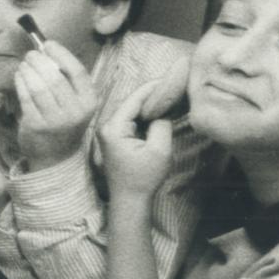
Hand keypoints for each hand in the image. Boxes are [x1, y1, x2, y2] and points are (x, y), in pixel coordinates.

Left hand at [14, 43, 97, 170]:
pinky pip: (25, 97)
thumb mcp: (75, 101)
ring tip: (24, 65)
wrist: (56, 156)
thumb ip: (66, 78)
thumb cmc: (64, 120)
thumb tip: (46, 49)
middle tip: (30, 54)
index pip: (77, 71)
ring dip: (28, 70)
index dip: (61, 54)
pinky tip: (19, 76)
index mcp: (89, 101)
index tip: (48, 44)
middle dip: (39, 61)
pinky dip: (20, 82)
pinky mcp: (36, 125)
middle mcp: (75, 111)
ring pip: (38, 86)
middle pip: (54, 77)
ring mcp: (55, 120)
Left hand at [97, 78, 174, 200]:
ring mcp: (109, 132)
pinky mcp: (115, 138)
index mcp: (113, 127)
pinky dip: (145, 114)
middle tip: (172, 83)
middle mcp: (106, 126)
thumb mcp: (159, 150)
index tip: (170, 77)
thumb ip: (161, 125)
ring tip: (169, 93)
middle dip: (152, 93)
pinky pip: (131, 120)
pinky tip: (160, 109)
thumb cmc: (143, 178)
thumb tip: (161, 111)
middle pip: (131, 102)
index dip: (153, 87)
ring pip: (132, 110)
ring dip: (149, 103)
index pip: (134, 99)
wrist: (129, 200)